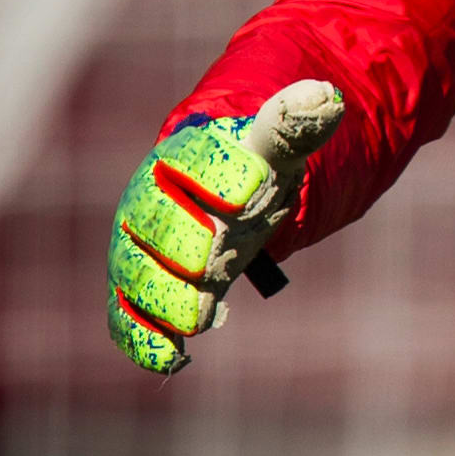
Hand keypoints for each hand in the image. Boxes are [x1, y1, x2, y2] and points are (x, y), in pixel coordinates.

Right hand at [106, 80, 344, 374]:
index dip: (218, 174)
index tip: (255, 189)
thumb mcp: (277, 147)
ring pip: (133, 274)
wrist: (220, 199)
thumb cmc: (250, 168)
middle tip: (214, 257)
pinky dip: (142, 340)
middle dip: (181, 241)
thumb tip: (327, 96)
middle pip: (151, 221)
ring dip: (163, 297)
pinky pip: (127, 318)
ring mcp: (139, 251)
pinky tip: (174, 359)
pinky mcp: (140, 295)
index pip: (189, 159)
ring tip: (201, 317)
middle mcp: (149, 202)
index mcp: (181, 157)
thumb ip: (296, 125)